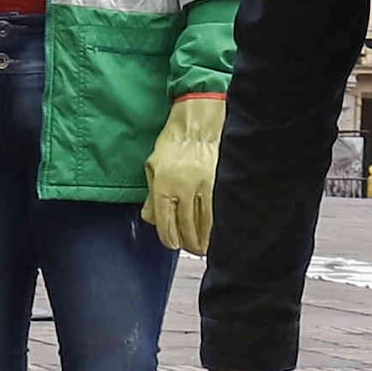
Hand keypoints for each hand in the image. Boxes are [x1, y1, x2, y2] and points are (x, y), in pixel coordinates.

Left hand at [141, 90, 222, 254]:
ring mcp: (204, 187)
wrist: (199, 122)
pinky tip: (217, 233)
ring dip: (204, 240)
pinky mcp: (220, 184)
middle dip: (188, 243)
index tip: (173, 244)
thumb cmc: (174, 140)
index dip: (169, 239)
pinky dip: (217, 227)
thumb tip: (151, 218)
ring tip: (203, 246)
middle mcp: (184, 188)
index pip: (166, 223)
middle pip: (186, 228)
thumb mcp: (153, 166)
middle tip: (190, 248)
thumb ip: (151, 195)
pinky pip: (219, 213)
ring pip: (205, 225)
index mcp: (164, 185)